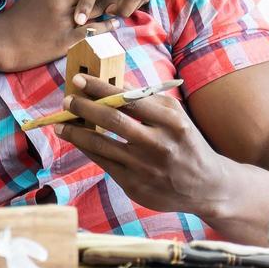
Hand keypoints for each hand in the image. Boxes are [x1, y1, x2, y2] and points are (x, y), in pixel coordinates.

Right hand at [0, 0, 121, 71]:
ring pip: (95, 8)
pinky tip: (117, 24)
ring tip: (127, 1)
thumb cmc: (16, 20)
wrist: (1, 41)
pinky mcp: (64, 40)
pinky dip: (106, 26)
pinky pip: (91, 30)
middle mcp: (60, 1)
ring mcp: (63, 21)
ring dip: (114, 4)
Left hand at [57, 73, 231, 218]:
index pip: (129, 99)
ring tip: (61, 123)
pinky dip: (88, 150)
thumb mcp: (175, 117)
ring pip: (102, 145)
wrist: (207, 187)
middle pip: (113, 121)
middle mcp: (159, 144)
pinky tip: (78, 140)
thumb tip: (113, 83)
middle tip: (66, 99)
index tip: (79, 80)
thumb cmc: (186, 143)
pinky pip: (103, 163)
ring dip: (77, 132)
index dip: (100, 88)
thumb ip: (146, 100)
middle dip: (84, 108)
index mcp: (171, 122)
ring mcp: (145, 168)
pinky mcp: (135, 186)